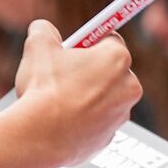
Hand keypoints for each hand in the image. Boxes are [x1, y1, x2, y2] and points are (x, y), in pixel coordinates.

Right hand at [14, 20, 141, 166]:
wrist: (39, 136)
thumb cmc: (43, 89)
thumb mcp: (38, 46)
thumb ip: (44, 30)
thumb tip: (43, 29)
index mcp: (117, 58)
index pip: (110, 39)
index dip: (89, 42)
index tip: (76, 47)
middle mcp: (128, 86)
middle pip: (112, 70)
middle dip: (92, 70)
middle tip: (66, 73)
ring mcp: (121, 115)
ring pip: (106, 98)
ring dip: (89, 96)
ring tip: (60, 100)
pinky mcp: (109, 138)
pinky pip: (98, 123)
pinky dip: (84, 120)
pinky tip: (63, 120)